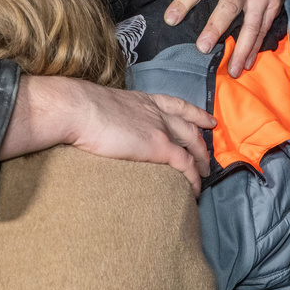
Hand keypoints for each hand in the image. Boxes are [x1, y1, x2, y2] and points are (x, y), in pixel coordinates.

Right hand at [0, 76, 213, 195]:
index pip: (177, 104)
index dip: (195, 112)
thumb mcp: (103, 107)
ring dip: (202, 160)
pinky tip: (196, 189)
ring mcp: (161, 128)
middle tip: (210, 154)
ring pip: (193, 144)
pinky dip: (194, 178)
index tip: (207, 119)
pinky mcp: (160, 146)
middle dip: (202, 140)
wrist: (79, 110)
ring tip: (206, 176)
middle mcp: (156, 111)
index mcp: (143, 100)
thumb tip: (104, 128)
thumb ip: (113, 117)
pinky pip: (186, 165)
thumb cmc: (80, 109)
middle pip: (190, 125)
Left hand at [160, 0, 289, 76]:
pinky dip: (255, 48)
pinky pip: (263, 29)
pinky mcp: (274, 4)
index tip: (170, 19)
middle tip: (203, 48)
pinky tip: (247, 63)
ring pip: (251, 24)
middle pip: (228, 7)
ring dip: (242, 49)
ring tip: (232, 70)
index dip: (183, 2)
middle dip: (216, 28)